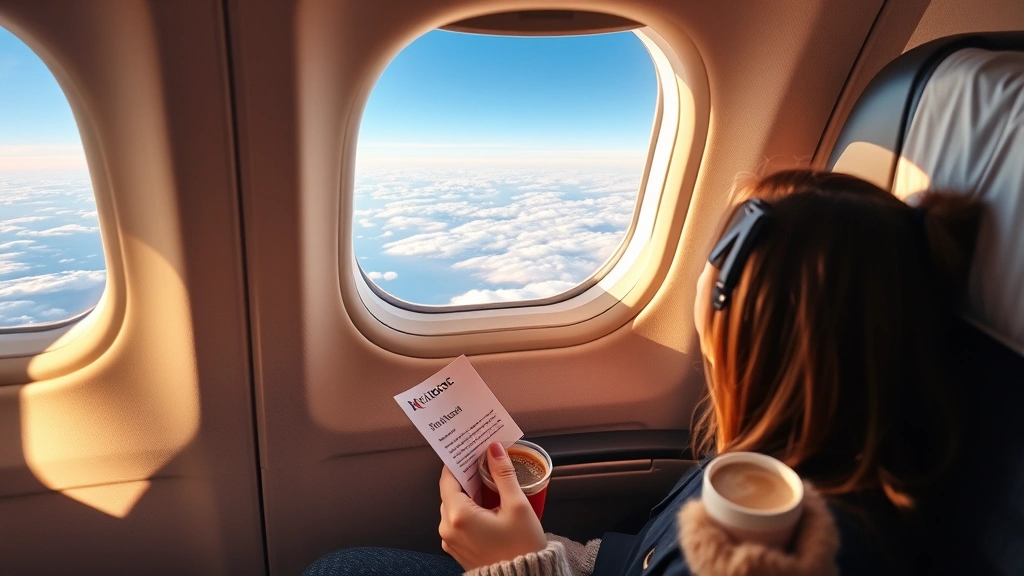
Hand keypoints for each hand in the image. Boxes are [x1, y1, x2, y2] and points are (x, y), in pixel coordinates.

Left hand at [438, 442, 546, 569]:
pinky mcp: (457, 549)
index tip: (472, 450)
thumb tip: (494, 451)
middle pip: (451, 491)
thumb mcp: (517, 506)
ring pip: (455, 506)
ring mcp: (451, 541)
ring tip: (491, 485)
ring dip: (470, 494)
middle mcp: (448, 529)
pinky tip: (489, 506)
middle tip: (485, 463)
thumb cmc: (522, 549)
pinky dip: (470, 510)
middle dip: (467, 476)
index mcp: (458, 516)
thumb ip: (503, 475)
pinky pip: (458, 521)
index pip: (448, 477)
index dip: (460, 461)